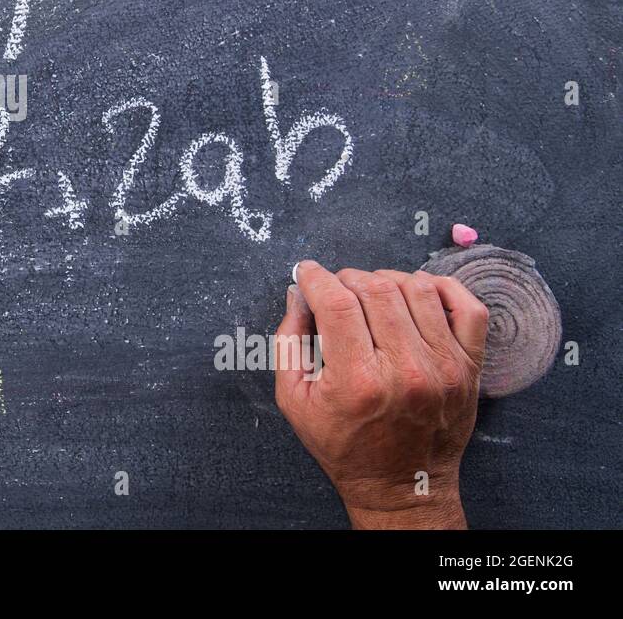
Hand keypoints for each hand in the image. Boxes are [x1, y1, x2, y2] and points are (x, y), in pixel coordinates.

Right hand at [274, 261, 487, 528]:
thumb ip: (289, 342)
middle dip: (346, 278)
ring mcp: (444, 366)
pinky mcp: (469, 366)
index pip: (338, 303)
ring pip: (417, 288)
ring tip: (371, 293)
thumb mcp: (295, 401)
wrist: (403, 486)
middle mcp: (406, 370)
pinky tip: (417, 292)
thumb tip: (298, 293)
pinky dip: (442, 287)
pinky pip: (467, 306)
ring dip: (386, 279)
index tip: (307, 273)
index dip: (317, 278)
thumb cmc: (345, 445)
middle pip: (376, 289)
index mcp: (358, 382)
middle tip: (335, 289)